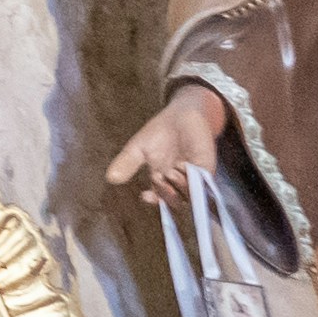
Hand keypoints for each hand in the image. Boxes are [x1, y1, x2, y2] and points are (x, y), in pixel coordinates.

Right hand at [108, 83, 229, 208]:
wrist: (180, 115)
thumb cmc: (160, 132)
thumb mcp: (138, 148)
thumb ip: (127, 163)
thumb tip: (110, 178)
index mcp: (163, 181)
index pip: (160, 199)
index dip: (154, 201)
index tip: (144, 195)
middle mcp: (180, 183)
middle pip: (176, 201)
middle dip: (166, 194)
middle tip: (156, 177)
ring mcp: (194, 176)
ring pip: (191, 195)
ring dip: (179, 187)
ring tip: (170, 171)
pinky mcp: (206, 167)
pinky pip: (204, 182)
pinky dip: (193, 178)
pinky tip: (183, 165)